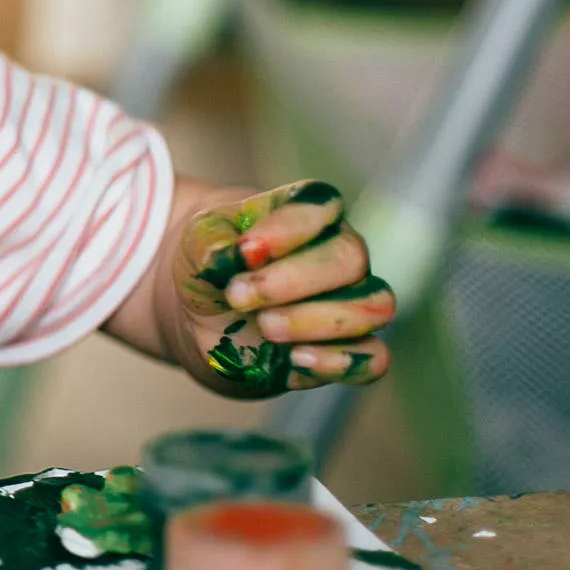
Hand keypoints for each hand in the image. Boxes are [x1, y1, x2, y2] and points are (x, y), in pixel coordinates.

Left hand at [176, 181, 392, 394]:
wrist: (206, 313)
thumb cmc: (211, 263)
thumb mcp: (196, 242)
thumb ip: (210, 241)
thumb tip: (232, 255)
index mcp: (308, 212)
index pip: (319, 206)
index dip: (287, 229)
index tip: (244, 252)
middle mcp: (341, 252)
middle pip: (349, 257)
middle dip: (292, 281)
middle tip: (239, 296)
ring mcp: (353, 301)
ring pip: (373, 306)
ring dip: (315, 320)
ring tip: (265, 327)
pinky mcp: (349, 349)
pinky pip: (373, 358)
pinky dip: (340, 362)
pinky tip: (296, 360)